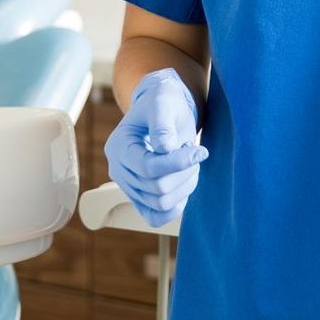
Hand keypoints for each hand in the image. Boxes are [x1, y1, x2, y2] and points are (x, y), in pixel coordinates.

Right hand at [104, 67, 208, 227]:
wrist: (164, 109)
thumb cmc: (163, 102)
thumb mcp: (163, 102)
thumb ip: (162, 123)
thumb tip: (164, 148)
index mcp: (119, 146)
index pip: (148, 167)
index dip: (177, 163)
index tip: (200, 151)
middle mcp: (118, 170)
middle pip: (156, 188)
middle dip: (184, 172)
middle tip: (196, 153)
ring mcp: (128, 186)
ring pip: (160, 203)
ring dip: (185, 186)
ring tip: (191, 164)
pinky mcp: (140, 197)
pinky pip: (155, 217)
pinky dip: (175, 206)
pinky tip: (185, 184)